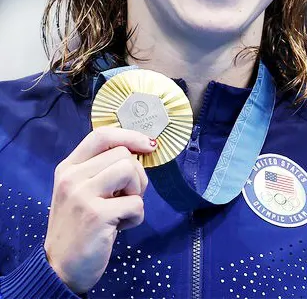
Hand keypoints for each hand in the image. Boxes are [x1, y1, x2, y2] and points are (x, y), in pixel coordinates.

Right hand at [44, 127, 156, 294]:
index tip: (149, 145)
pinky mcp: (96, 215)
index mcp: (68, 168)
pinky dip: (136, 216)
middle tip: (127, 197)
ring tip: (122, 210)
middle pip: (123, 154)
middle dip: (137, 175)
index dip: (130, 136)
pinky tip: (120, 227)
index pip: (101, 135)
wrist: (61, 268)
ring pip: (130, 171)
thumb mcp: (83, 192)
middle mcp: (71, 178)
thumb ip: (102, 170)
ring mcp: (82, 195)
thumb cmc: (80, 227)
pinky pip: (136, 203)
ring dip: (137, 193)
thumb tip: (140, 150)